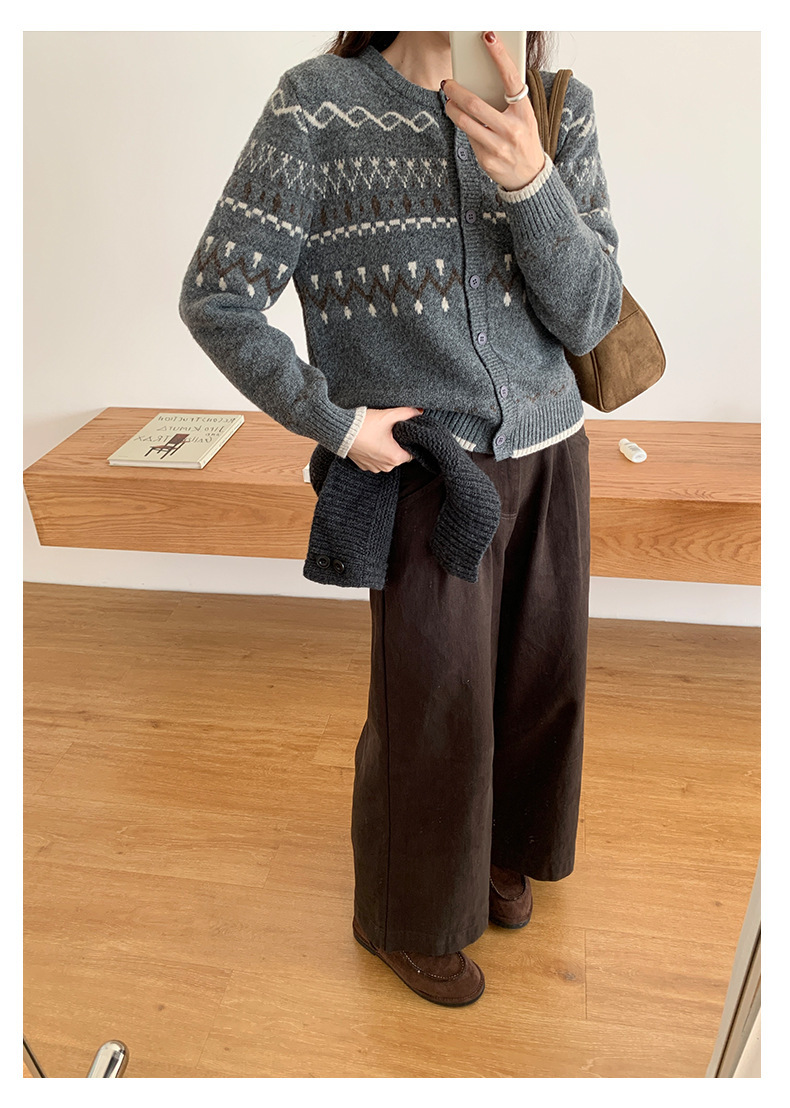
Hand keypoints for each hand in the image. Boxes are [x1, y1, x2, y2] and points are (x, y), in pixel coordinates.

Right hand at [346, 407, 423, 472]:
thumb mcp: (388, 416)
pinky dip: (374, 452)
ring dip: (385, 449)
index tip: (403, 434)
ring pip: (386, 459)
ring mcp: (373, 468)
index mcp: (395, 458)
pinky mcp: (363, 466)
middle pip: (398, 456)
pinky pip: (375, 460)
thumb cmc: (364, 425)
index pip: (411, 454)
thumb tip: (419, 412)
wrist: (340, 430)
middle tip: (390, 431)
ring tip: (378, 435)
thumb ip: (406, 413)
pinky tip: (370, 441)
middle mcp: (385, 467)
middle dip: (396, 445)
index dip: (408, 443)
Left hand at [442, 31, 545, 192]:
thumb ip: (508, 102)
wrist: (530, 177)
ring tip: (448, 101)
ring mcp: (498, 147)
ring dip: (451, 109)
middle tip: (446, 83)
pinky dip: (464, 128)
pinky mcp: (486, 160)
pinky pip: (469, 138)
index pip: (511, 78)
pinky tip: (465, 124)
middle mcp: (512, 130)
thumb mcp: (524, 118)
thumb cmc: (524, 140)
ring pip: (465, 122)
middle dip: (456, 91)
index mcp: (525, 113)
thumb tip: (481, 82)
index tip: (488, 37)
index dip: (499, 56)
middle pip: (475, 104)